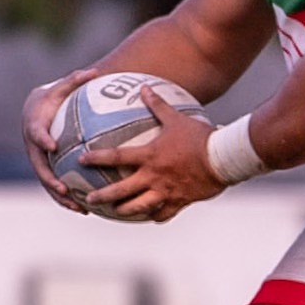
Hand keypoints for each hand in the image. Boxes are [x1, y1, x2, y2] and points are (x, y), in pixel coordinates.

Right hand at [21, 66, 97, 212]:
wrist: (34, 111)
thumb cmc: (51, 98)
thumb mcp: (60, 88)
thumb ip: (75, 80)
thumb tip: (94, 71)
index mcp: (35, 128)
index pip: (36, 134)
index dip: (42, 140)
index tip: (52, 146)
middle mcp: (34, 149)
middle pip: (40, 168)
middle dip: (50, 181)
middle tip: (64, 189)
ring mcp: (39, 162)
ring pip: (48, 184)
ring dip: (61, 198)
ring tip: (79, 209)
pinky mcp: (46, 170)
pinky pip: (56, 187)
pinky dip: (68, 199)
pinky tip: (86, 210)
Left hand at [82, 87, 224, 222]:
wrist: (223, 158)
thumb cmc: (200, 136)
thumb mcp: (177, 118)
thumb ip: (158, 105)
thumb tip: (144, 87)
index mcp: (150, 156)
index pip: (117, 157)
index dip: (97, 158)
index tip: (81, 159)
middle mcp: (153, 176)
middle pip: (121, 190)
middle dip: (102, 196)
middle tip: (88, 200)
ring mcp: (165, 191)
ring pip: (139, 207)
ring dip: (124, 210)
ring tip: (115, 212)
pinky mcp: (179, 202)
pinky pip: (163, 213)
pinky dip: (155, 216)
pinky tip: (150, 217)